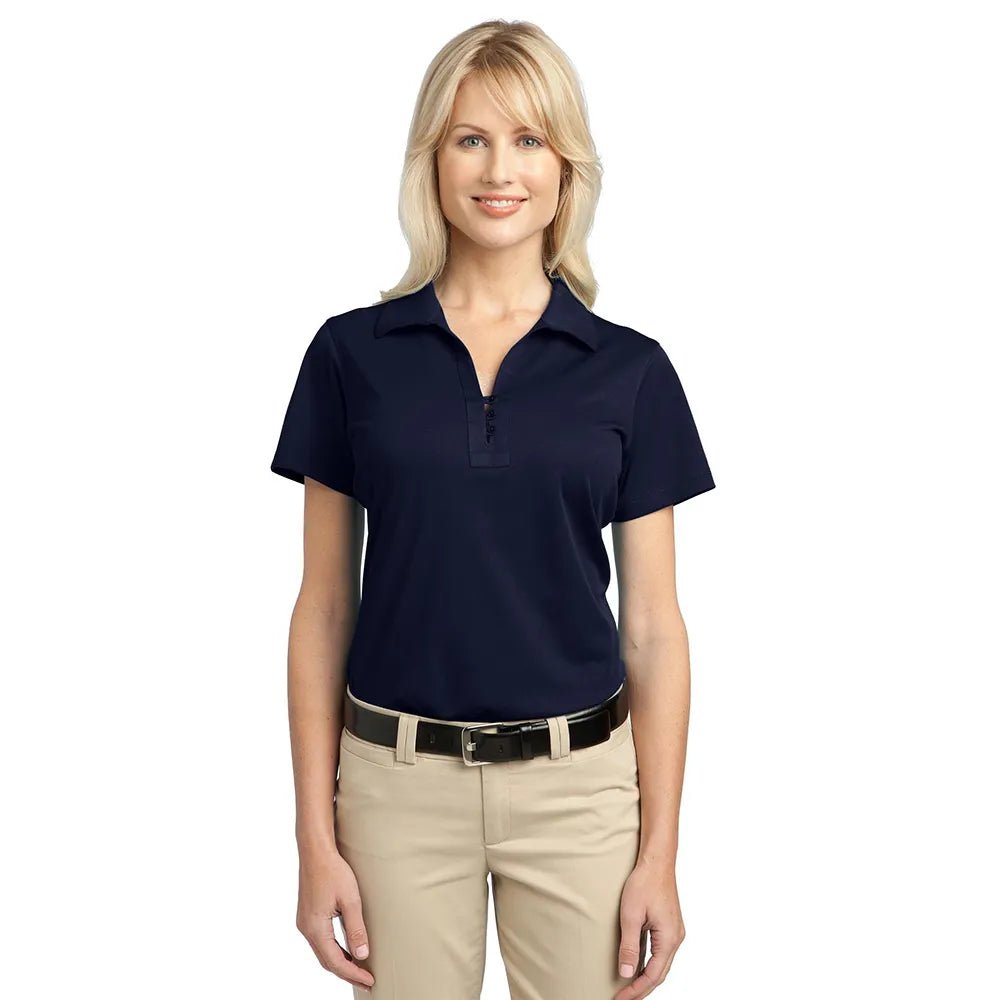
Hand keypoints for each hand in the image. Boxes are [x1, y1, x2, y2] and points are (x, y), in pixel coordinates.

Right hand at [296, 844, 374, 991]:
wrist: (315, 851)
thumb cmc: (333, 871)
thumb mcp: (350, 900)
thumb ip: (356, 929)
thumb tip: (362, 955)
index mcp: (315, 928)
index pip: (335, 962)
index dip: (353, 974)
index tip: (370, 981)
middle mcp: (306, 929)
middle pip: (327, 961)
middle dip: (347, 973)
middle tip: (367, 981)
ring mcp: (305, 923)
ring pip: (323, 952)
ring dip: (340, 963)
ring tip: (359, 970)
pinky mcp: (307, 916)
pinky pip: (321, 941)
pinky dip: (334, 950)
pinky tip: (346, 950)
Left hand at [614, 858, 684, 999]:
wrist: (657, 860)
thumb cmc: (644, 883)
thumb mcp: (631, 916)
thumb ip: (630, 947)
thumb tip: (627, 974)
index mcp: (669, 939)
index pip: (653, 975)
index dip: (636, 990)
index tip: (620, 999)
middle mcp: (676, 938)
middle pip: (660, 973)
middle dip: (642, 988)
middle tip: (623, 998)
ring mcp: (674, 931)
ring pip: (661, 963)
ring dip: (646, 977)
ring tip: (628, 987)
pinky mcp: (669, 925)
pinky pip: (660, 951)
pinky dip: (649, 963)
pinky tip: (637, 966)